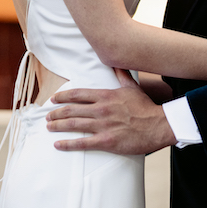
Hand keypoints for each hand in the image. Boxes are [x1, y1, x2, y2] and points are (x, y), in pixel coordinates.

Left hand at [46, 69, 175, 153]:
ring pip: (74, 124)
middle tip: (48, 117)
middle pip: (71, 110)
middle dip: (56, 113)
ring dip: (58, 126)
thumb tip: (116, 63)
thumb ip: (121, 75)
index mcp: (105, 96)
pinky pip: (82, 142)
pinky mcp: (107, 141)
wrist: (158, 125)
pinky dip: (68, 144)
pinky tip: (58, 144)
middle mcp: (101, 109)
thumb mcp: (132, 88)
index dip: (62, 96)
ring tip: (49, 127)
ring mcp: (103, 125)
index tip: (53, 99)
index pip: (78, 94)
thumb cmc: (145, 107)